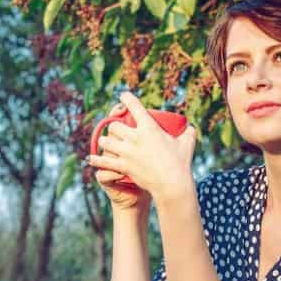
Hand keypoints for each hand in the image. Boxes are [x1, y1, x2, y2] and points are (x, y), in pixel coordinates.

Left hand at [87, 91, 195, 205]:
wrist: (172, 184)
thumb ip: (188, 133)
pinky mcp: (123, 166)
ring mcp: (127, 152)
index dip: (126, 98)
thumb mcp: (187, 144)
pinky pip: (105, 162)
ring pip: (106, 141)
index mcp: (149, 127)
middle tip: (117, 130)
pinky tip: (91, 159)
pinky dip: (97, 160)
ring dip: (105, 142)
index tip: (123, 96)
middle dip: (114, 127)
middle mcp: (135, 137)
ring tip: (105, 143)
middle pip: (114, 125)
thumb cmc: (181, 163)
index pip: (134, 106)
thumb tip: (189, 127)